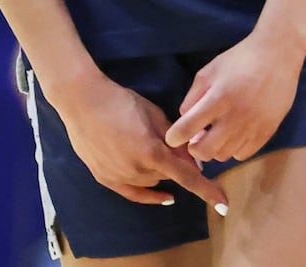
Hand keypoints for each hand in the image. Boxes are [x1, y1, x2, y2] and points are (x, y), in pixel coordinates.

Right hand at [52, 77, 229, 209]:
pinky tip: (162, 195)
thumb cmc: (122, 102)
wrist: (83, 102)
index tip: (222, 204)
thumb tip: (194, 160)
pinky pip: (133, 193)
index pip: (186, 177)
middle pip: (168, 175)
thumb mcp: (154, 114)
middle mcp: (136, 170)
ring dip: (160, 172)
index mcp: (151, 152)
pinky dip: (149, 194)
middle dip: (177, 164)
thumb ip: (176, 139)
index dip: (206, 190)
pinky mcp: (104, 179)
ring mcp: (118, 177)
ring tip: (153, 149)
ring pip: (152, 182)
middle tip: (177, 146)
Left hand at [165, 31, 304, 163]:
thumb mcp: (210, 70)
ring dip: (215, 147)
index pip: (187, 128)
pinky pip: (243, 154)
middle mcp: (236, 117)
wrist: (278, 54)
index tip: (173, 137)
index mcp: (218, 98)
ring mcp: (253, 126)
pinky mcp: (267, 131)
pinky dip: (234, 148)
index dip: (174, 137)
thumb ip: (193, 96)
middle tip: (196, 137)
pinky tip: (234, 134)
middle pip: (205, 151)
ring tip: (217, 132)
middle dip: (194, 147)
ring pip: (224, 155)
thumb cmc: (240, 59)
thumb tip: (184, 120)